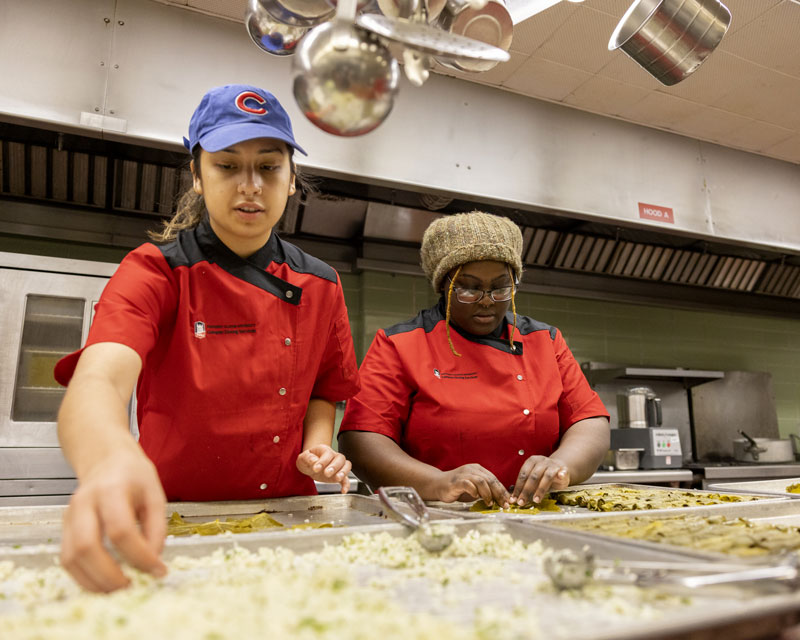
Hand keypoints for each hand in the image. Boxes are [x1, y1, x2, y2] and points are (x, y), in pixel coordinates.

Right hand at [60, 450, 166, 592]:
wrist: (106, 461)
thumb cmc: (133, 477)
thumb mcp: (156, 495)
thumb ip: (157, 528)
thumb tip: (154, 561)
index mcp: (112, 489)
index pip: (121, 529)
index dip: (140, 555)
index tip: (158, 570)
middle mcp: (85, 502)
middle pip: (87, 546)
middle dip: (109, 575)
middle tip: (132, 587)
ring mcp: (70, 516)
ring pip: (71, 558)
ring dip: (94, 582)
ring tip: (120, 590)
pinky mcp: (64, 528)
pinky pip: (67, 560)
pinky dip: (84, 578)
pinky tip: (104, 583)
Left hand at [296, 444, 351, 492]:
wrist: (310, 466)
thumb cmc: (308, 460)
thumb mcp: (303, 457)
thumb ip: (307, 458)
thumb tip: (313, 460)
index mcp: (324, 450)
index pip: (327, 453)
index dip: (323, 461)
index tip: (316, 468)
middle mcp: (334, 456)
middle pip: (340, 458)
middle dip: (334, 466)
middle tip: (327, 473)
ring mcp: (338, 466)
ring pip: (346, 465)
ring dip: (343, 472)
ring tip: (338, 478)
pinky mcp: (339, 476)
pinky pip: (346, 479)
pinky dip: (346, 485)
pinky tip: (343, 490)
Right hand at [429, 464, 509, 507]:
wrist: (438, 484)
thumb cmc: (458, 488)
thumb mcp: (474, 488)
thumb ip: (485, 491)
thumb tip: (501, 500)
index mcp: (478, 470)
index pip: (494, 479)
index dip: (503, 490)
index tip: (509, 501)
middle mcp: (472, 470)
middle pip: (490, 480)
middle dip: (499, 493)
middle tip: (504, 504)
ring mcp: (463, 474)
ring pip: (481, 481)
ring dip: (488, 493)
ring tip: (490, 503)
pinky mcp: (456, 481)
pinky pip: (467, 484)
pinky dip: (474, 491)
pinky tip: (475, 497)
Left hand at [510, 456, 569, 506]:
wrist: (559, 467)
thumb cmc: (543, 475)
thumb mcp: (534, 478)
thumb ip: (526, 486)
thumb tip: (514, 498)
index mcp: (532, 461)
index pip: (523, 474)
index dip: (518, 487)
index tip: (514, 498)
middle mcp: (542, 461)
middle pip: (533, 476)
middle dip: (526, 491)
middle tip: (522, 502)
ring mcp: (553, 465)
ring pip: (546, 476)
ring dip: (540, 489)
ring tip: (536, 500)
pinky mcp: (563, 469)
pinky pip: (562, 471)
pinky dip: (561, 474)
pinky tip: (561, 477)